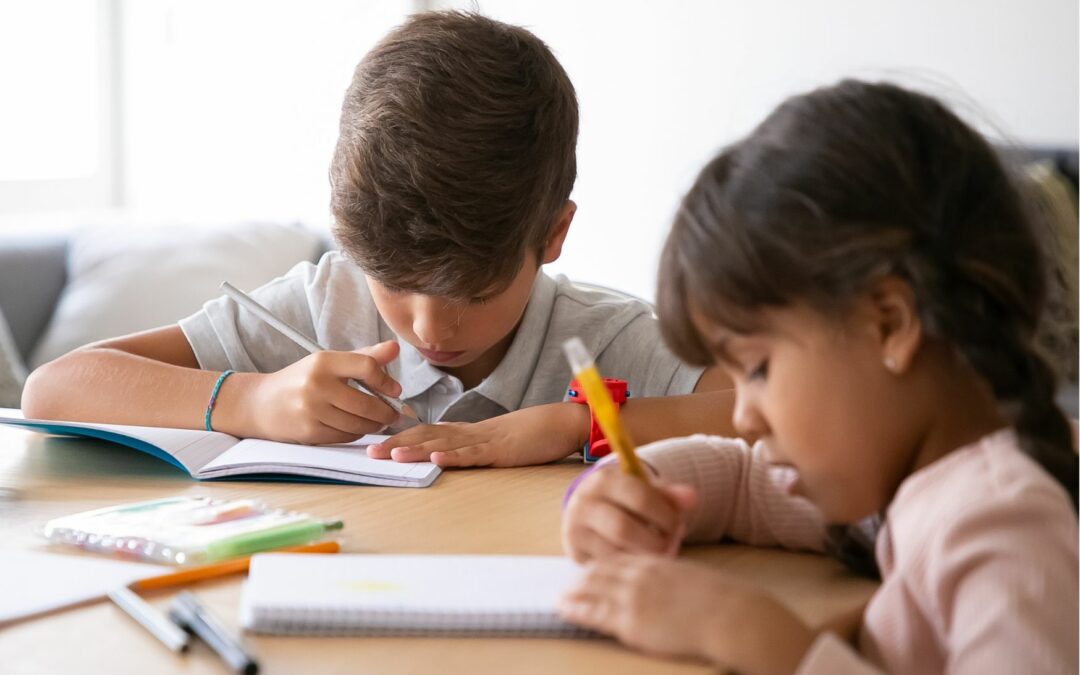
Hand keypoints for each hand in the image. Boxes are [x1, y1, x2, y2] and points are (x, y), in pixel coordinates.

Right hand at [243, 341, 403, 443]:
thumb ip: (364, 357)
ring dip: (374, 426)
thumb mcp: (330, 362)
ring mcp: (312, 410)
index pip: (366, 366)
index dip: (386, 381)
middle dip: (386, 412)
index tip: (395, 390)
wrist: (262, 403)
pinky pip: (345, 436)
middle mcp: (317, 384)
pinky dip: (356, 433)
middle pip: (367, 403)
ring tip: (379, 422)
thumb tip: (396, 348)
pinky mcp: (309, 431)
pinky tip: (358, 428)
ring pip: (358, 423)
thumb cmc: (303, 380)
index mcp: (324, 361)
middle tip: (394, 414)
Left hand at [366, 402, 589, 467]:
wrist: (560, 423)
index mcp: (466, 433)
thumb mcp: (493, 444)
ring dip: (418, 449)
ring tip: (393, 454)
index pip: (426, 433)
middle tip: (368, 452)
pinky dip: (456, 455)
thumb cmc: (529, 435)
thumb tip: (445, 457)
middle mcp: (470, 433)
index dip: (399, 437)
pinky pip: (476, 453)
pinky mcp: (502, 450)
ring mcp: (485, 440)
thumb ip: (470, 449)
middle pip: (427, 435)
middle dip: (397, 443)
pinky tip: (438, 458)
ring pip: (446, 443)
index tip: (374, 445)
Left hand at [559, 554, 816, 671]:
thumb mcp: (693, 579)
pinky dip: (576, 610)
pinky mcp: (631, 621)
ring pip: (592, 589)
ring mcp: (633, 597)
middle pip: (601, 572)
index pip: (620, 559)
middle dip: (582, 577)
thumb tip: (670, 587)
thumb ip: (674, 579)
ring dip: (573, 592)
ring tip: (560, 596)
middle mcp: (640, 575)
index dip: (602, 565)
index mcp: (656, 562)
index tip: (590, 569)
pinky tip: (565, 609)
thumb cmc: (722, 601)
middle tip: (568, 582)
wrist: (730, 615)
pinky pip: (595, 613)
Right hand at [562, 464, 696, 561]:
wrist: (591, 509)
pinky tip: (642, 563)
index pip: (640, 497)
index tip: (677, 524)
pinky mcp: (575, 552)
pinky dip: (629, 567)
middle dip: (654, 541)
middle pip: (623, 529)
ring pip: (613, 552)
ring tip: (659, 554)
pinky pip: (607, 566)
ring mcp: (576, 529)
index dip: (665, 515)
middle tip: (670, 545)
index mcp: (604, 479)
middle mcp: (584, 503)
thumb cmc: (625, 499)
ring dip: (642, 557)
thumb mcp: (645, 489)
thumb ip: (669, 495)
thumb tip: (693, 498)